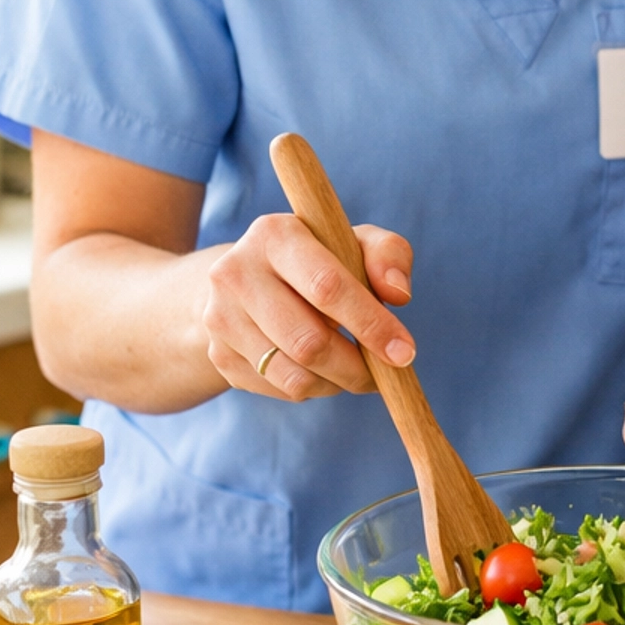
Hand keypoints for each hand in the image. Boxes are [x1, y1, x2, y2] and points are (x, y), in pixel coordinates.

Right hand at [204, 215, 414, 400]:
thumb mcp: (355, 243)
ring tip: (357, 369)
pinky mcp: (220, 355)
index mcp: (274, 235)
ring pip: (295, 376)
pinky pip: (281, 389)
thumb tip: (398, 294)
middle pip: (308, 341)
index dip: (370, 324)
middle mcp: (235, 273)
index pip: (327, 287)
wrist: (249, 279)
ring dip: (339, 383)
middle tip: (387, 372)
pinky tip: (325, 369)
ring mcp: (220, 318)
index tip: (405, 351)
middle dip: (358, 366)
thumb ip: (388, 255)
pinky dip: (315, 388)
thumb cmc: (320, 259)